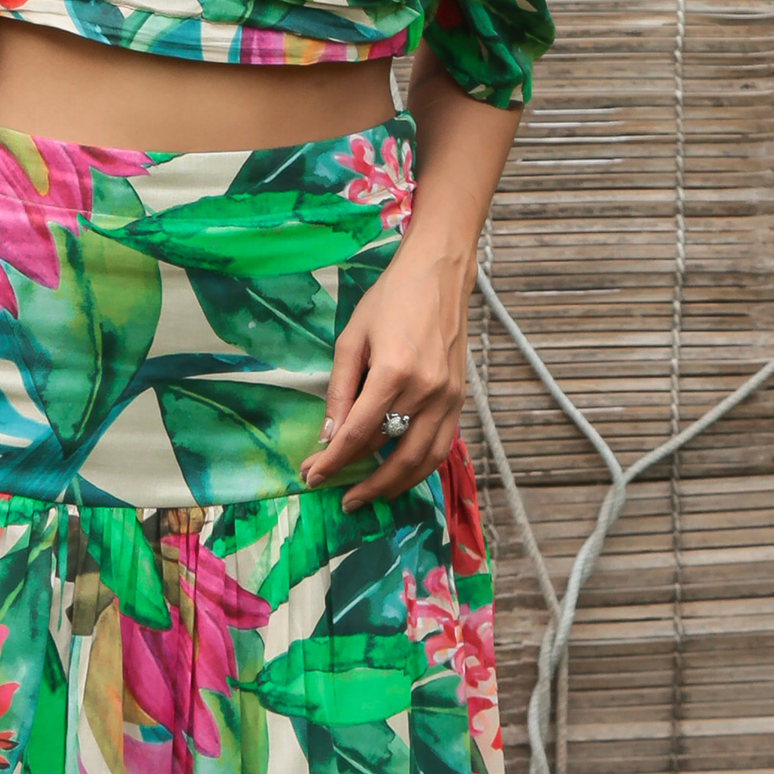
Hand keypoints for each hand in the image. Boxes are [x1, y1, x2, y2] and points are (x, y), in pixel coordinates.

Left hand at [307, 241, 469, 508]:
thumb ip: (339, 390)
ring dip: (394, 484)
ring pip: (423, 459)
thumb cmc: (390, 300)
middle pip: (393, 455)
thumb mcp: (351, 339)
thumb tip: (328, 435)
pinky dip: (420, 467)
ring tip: (369, 496)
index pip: (358, 433)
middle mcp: (426, 391)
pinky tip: (399, 474)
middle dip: (363, 483)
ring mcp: (449, 398)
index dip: (333, 461)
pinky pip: (442, 446)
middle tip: (339, 497)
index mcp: (394, 372)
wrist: (439, 275)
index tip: (312, 475)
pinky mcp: (460, 399)